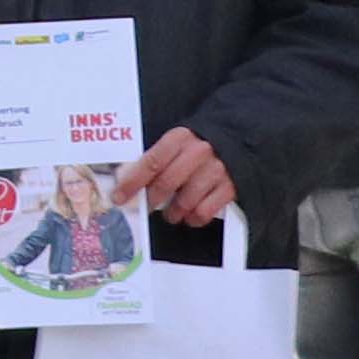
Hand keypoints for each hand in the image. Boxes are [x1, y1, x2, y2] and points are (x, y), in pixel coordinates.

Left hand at [117, 127, 235, 226]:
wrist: (239, 142)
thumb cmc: (198, 146)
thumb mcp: (177, 143)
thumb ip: (156, 160)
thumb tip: (127, 182)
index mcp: (180, 138)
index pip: (151, 162)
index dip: (132, 182)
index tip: (119, 196)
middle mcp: (199, 152)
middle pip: (166, 183)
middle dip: (151, 200)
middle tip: (147, 207)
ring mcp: (216, 170)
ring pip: (185, 201)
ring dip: (173, 213)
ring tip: (171, 213)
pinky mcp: (230, 187)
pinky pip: (204, 212)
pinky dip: (194, 219)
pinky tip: (191, 215)